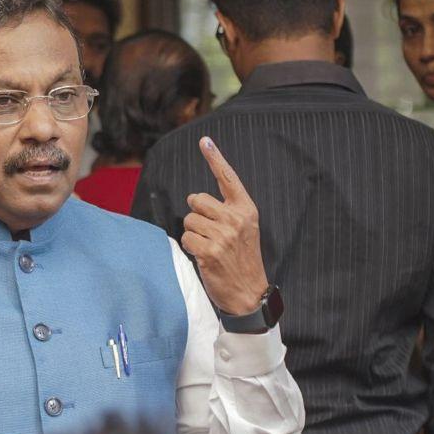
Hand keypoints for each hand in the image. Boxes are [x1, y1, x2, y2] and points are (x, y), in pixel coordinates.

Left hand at [181, 137, 269, 315]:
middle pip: (196, 200)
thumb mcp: (244, 229)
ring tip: (209, 246)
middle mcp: (235, 218)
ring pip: (188, 220)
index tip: (205, 140)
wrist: (249, 293)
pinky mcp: (209, 251)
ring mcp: (223, 235)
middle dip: (196, 214)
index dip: (215, 158)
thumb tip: (196, 199)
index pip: (227, 178)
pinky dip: (190, 247)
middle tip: (210, 233)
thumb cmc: (242, 259)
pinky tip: (204, 257)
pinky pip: (185, 238)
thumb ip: (227, 211)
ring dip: (193, 234)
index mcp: (246, 209)